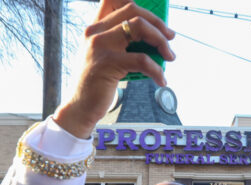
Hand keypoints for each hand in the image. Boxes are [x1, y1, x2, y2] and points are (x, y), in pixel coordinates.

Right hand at [53, 0, 175, 137]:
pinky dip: (156, 70)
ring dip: (161, 41)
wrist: (80, 107)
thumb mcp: (103, 56)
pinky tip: (161, 80)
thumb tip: (151, 38)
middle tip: (170, 37)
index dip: (136, 3)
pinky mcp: (107, 64)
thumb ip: (118, 42)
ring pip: (139, 27)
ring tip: (170, 56)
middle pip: (133, 10)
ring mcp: (99, 46)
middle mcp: (95, 32)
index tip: (154, 19)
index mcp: (94, 27)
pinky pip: (141, 60)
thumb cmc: (96, 83)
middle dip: (157, 22)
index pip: (113, 0)